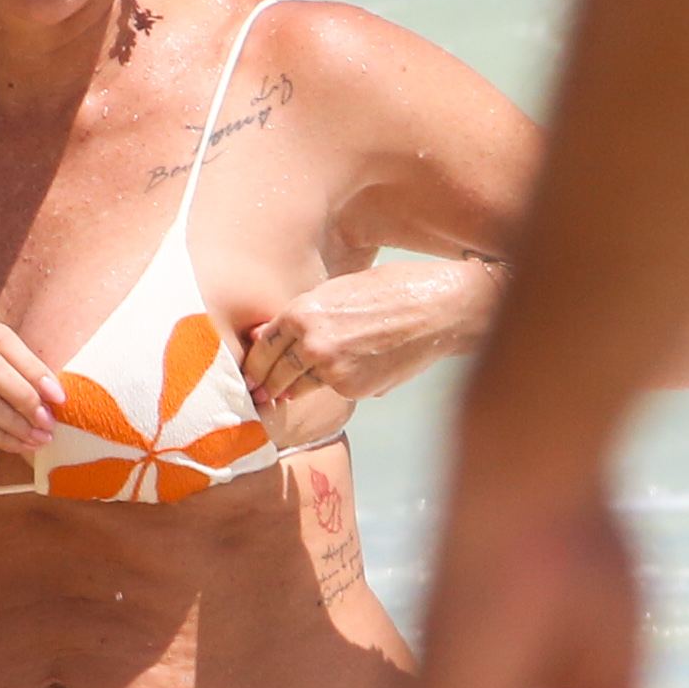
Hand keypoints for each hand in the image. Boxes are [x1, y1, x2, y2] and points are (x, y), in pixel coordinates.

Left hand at [241, 258, 498, 426]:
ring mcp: (332, 370)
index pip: (263, 345)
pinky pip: (333, 390)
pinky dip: (331, 387)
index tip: (248, 373)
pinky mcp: (353, 388)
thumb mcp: (338, 292)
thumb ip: (303, 316)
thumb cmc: (392, 291)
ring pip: (299, 386)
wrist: (440, 311)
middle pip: (273, 373)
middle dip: (263, 384)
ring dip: (290, 390)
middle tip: (255, 395)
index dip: (253, 362)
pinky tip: (339, 379)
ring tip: (278, 397)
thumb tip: (266, 337)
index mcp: (301, 312)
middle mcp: (311, 343)